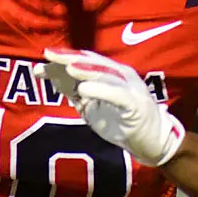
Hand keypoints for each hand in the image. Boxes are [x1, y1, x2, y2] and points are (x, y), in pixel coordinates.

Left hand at [38, 48, 183, 166]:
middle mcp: (121, 75)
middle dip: (70, 58)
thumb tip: (51, 76)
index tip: (45, 56)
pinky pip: (116, 94)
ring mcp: (130, 88)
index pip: (86, 61)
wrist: (153, 141)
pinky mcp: (135, 103)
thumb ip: (75, 91)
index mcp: (111, 73)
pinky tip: (84, 90)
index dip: (65, 57)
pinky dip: (100, 90)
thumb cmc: (122, 122)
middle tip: (49, 55)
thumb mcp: (93, 106)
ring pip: (106, 74)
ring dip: (85, 70)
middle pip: (93, 63)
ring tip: (67, 67)